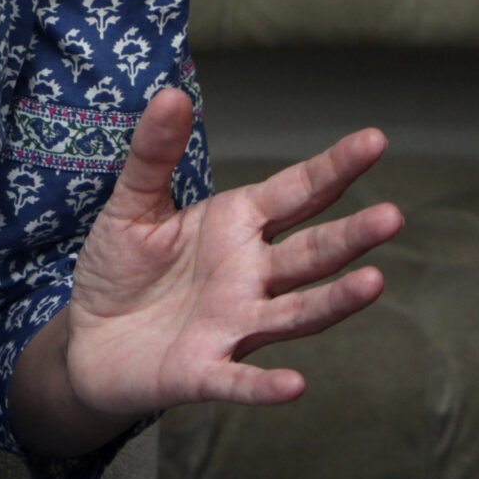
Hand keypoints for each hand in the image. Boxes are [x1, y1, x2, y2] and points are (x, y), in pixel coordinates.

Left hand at [10, 88, 401, 456]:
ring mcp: (233, 325)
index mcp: (237, 226)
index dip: (334, 168)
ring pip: (295, 314)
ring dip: (334, 302)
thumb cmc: (120, 267)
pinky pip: (239, 380)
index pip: (297, 193)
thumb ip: (153, 153)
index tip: (375, 140)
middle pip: (311, 253)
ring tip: (374, 283)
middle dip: (351, 236)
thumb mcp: (132, 202)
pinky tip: (295, 385)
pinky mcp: (203, 371)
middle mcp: (250, 276)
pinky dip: (265, 386)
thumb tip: (171, 92)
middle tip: (393, 215)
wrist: (85, 339)